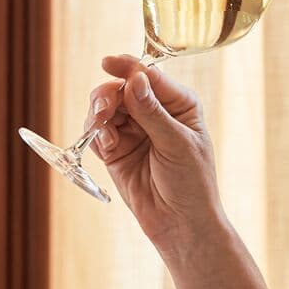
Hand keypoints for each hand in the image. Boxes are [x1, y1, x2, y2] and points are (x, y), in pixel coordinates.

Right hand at [84, 56, 221, 255]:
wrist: (181, 226)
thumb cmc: (192, 184)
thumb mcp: (176, 144)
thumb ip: (152, 113)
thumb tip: (134, 79)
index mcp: (179, 104)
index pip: (149, 76)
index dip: (127, 67)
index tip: (107, 63)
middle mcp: (155, 113)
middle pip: (121, 88)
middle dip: (108, 95)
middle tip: (103, 110)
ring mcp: (134, 131)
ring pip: (105, 108)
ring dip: (99, 114)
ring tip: (103, 130)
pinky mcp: (116, 151)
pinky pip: (97, 132)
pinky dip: (96, 135)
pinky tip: (106, 146)